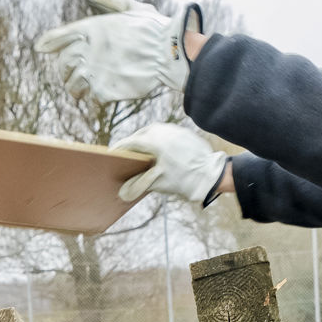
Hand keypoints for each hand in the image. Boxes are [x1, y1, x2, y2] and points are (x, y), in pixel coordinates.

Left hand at [36, 0, 199, 102]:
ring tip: (83, 90)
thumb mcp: (130, 7)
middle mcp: (88, 50)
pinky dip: (94, 98)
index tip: (40, 48)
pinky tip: (104, 94)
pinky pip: (90, 98)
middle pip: (62, 65)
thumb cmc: (152, 28)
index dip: (49, 42)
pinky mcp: (103, 91)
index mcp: (91, 28)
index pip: (59, 37)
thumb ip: (107, 2)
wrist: (169, 53)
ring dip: (76, 88)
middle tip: (73, 74)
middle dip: (65, 70)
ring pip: (72, 85)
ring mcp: (94, 72)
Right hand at [112, 123, 229, 204]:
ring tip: (141, 154)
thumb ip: (138, 185)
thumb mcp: (157, 183)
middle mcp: (161, 130)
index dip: (118, 150)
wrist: (210, 173)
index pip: (129, 143)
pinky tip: (158, 153)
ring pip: (152, 133)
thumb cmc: (182, 179)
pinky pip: (164, 134)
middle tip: (125, 155)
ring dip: (145, 142)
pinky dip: (158, 142)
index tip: (111, 155)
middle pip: (140, 136)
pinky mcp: (182, 132)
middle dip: (132, 146)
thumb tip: (122, 192)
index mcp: (152, 139)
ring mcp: (172, 129)